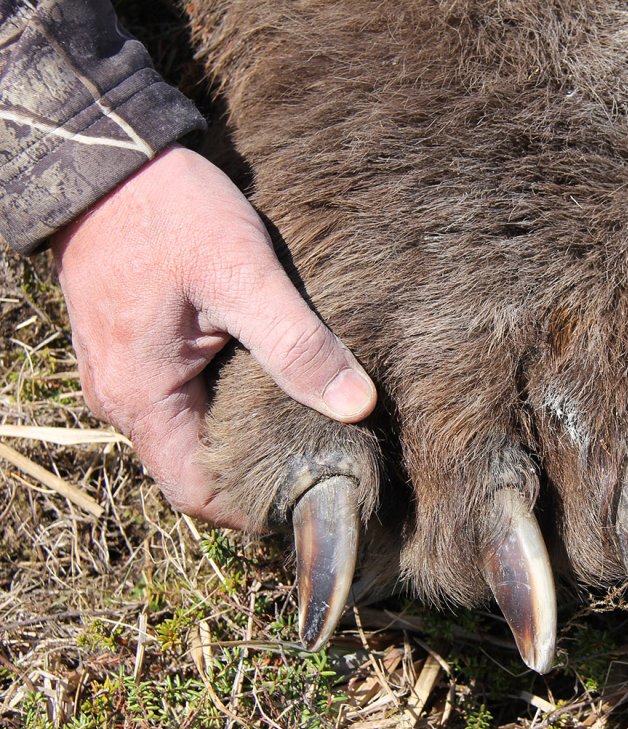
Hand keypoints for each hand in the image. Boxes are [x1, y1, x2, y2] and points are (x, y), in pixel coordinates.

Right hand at [53, 146, 376, 526]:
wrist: (107, 160)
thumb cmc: (170, 214)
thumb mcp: (245, 276)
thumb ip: (299, 345)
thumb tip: (357, 406)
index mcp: (144, 398)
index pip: (198, 494)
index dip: (253, 507)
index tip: (310, 494)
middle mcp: (123, 400)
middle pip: (194, 469)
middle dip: (255, 474)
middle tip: (324, 461)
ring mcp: (122, 374)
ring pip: (189, 434)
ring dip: (241, 438)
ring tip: (306, 427)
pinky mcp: (134, 348)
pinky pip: (179, 400)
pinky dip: (222, 405)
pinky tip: (270, 385)